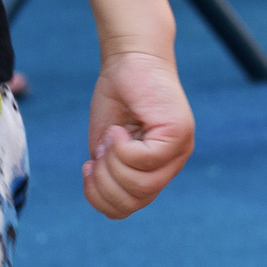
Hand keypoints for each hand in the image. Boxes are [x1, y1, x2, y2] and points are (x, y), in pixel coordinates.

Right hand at [83, 50, 193, 218]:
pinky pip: (145, 161)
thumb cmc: (118, 97)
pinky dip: (122, 149)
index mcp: (155, 170)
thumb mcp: (107, 146)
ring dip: (112, 165)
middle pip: (133, 202)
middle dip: (103, 183)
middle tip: (96, 155)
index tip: (88, 167)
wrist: (130, 58)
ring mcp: (179, 149)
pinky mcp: (178, 133)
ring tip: (111, 138)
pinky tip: (118, 130)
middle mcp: (173, 163)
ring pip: (141, 186)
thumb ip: (110, 173)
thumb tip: (108, 197)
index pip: (127, 208)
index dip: (98, 197)